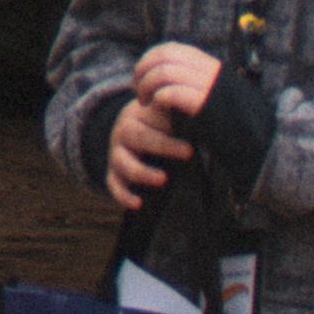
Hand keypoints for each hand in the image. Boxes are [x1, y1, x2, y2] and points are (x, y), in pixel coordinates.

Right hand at [103, 87, 191, 210]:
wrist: (135, 134)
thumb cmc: (161, 123)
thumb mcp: (168, 114)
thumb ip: (180, 112)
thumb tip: (200, 109)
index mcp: (138, 114)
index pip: (151, 118)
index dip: (171, 129)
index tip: (191, 145)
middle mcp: (123, 132)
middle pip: (138, 137)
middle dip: (164, 146)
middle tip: (188, 153)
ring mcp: (117, 154)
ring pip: (124, 163)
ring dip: (143, 172)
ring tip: (163, 179)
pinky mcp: (113, 174)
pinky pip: (113, 185)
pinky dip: (123, 195)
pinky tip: (138, 203)